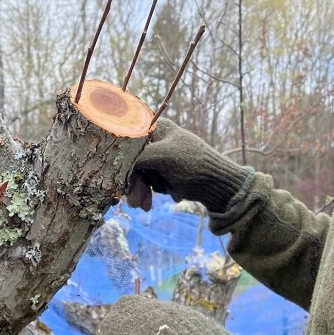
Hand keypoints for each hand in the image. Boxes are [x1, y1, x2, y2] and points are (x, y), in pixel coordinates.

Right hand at [126, 120, 249, 213]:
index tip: (117, 178)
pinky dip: (151, 193)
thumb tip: (115, 165)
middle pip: (133, 162)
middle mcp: (157, 140)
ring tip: (145, 207)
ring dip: (141, 192)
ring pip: (139, 175)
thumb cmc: (192, 164)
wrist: (217, 185)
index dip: (121, 159)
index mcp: (157, 128)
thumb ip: (136, 158)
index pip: (129, 141)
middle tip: (133, 203)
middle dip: (133, 184)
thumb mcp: (161, 156)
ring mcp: (160, 157)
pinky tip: (159, 200)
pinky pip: (149, 183)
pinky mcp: (164, 173)